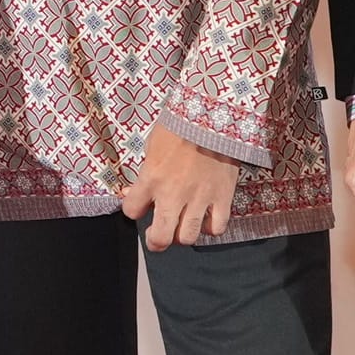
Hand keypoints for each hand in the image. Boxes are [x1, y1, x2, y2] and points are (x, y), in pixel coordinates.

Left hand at [128, 125, 241, 251]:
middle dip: (155, 241)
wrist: (214, 114)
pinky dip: (211, 227)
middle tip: (157, 234)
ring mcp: (200, 197)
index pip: (131, 210)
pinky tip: (207, 218)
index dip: (133, 210)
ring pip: (188, 237)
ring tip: (183, 225)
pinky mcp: (223, 196)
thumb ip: (144, 172)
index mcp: (151, 177)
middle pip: (161, 238)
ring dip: (182, 235)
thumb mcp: (152, 144)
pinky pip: (217, 227)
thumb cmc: (181, 124)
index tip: (139, 205)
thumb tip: (131, 192)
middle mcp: (173, 193)